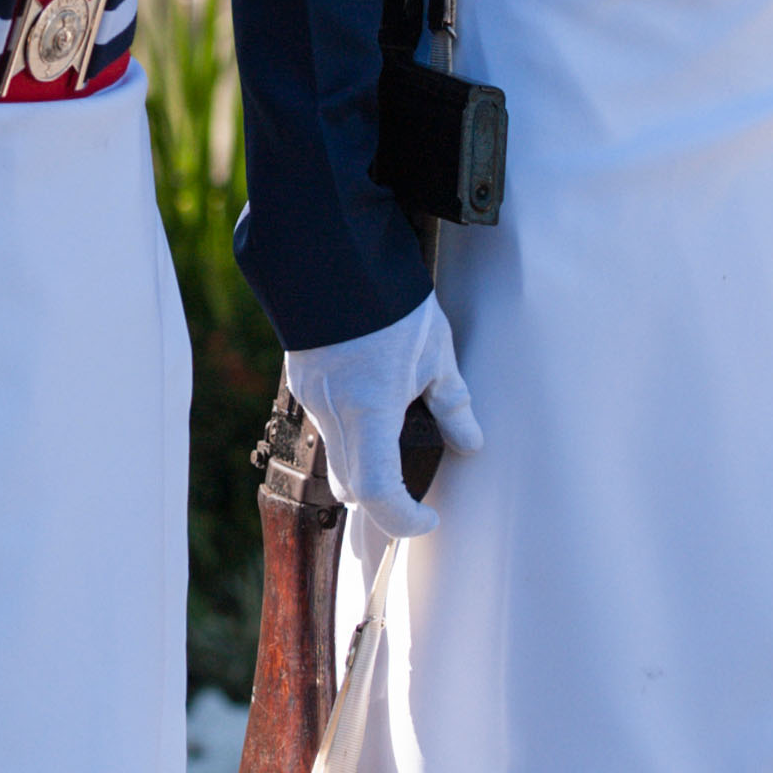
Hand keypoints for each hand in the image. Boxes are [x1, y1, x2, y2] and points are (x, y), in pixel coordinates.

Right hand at [284, 296, 480, 542]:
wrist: (333, 252)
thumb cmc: (391, 300)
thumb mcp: (436, 351)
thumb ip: (452, 404)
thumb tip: (469, 442)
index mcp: (370, 412)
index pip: (377, 493)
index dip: (403, 519)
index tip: (429, 517)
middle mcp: (333, 413)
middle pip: (351, 486)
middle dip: (383, 500)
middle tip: (416, 493)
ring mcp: (312, 397)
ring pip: (336, 455)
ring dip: (365, 462)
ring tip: (399, 436)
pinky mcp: (303, 380)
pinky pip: (326, 423)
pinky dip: (350, 429)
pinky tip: (372, 397)